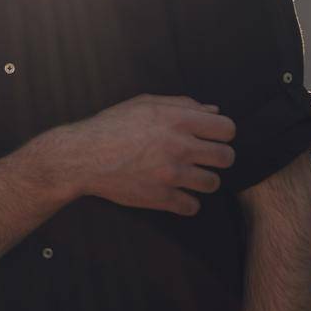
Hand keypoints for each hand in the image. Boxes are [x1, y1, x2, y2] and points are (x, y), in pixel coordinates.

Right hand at [50, 94, 235, 215]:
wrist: (84, 156)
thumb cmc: (113, 125)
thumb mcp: (146, 104)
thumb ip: (182, 104)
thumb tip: (212, 111)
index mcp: (178, 120)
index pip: (227, 129)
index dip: (222, 133)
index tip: (212, 137)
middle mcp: (180, 146)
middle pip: (226, 157)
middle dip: (218, 157)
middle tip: (204, 158)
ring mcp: (172, 174)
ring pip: (212, 183)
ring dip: (203, 180)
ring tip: (188, 176)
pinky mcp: (161, 197)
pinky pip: (192, 206)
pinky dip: (187, 202)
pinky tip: (177, 193)